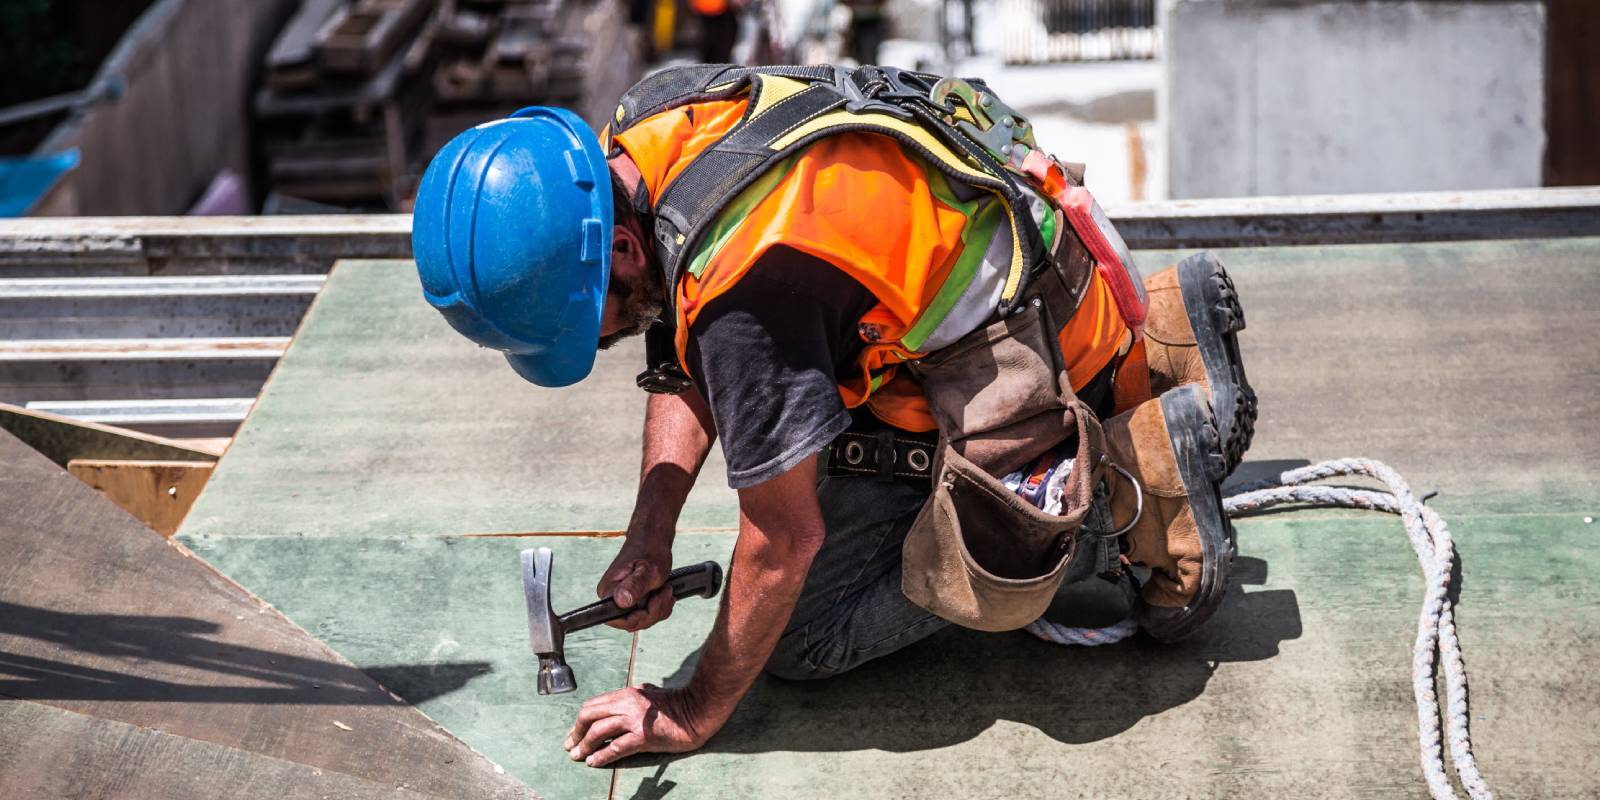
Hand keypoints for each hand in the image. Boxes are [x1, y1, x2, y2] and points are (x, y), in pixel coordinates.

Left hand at [562, 684, 717, 766]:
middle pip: (589, 716)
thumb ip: (636, 694)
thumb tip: (627, 696)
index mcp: (627, 694)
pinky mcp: (644, 736)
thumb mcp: (651, 693)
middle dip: (576, 732)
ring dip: (584, 746)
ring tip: (577, 756)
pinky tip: (593, 762)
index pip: (593, 705)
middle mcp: (627, 704)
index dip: (579, 721)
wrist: (698, 711)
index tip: (574, 733)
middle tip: (570, 745)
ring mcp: (635, 720)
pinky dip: (602, 756)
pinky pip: (616, 747)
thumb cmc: (677, 704)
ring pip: (598, 732)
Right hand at [597, 540, 673, 630]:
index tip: (653, 600)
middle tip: (665, 591)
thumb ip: (636, 586)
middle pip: (633, 623)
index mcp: (608, 591)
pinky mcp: (632, 601)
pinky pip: (647, 615)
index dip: (639, 618)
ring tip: (666, 589)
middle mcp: (611, 598)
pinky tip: (665, 592)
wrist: (652, 539)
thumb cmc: (649, 550)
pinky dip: (660, 607)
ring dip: (660, 608)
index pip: (618, 620)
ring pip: (643, 620)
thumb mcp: (648, 570)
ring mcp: (622, 600)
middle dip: (654, 612)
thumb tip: (621, 601)